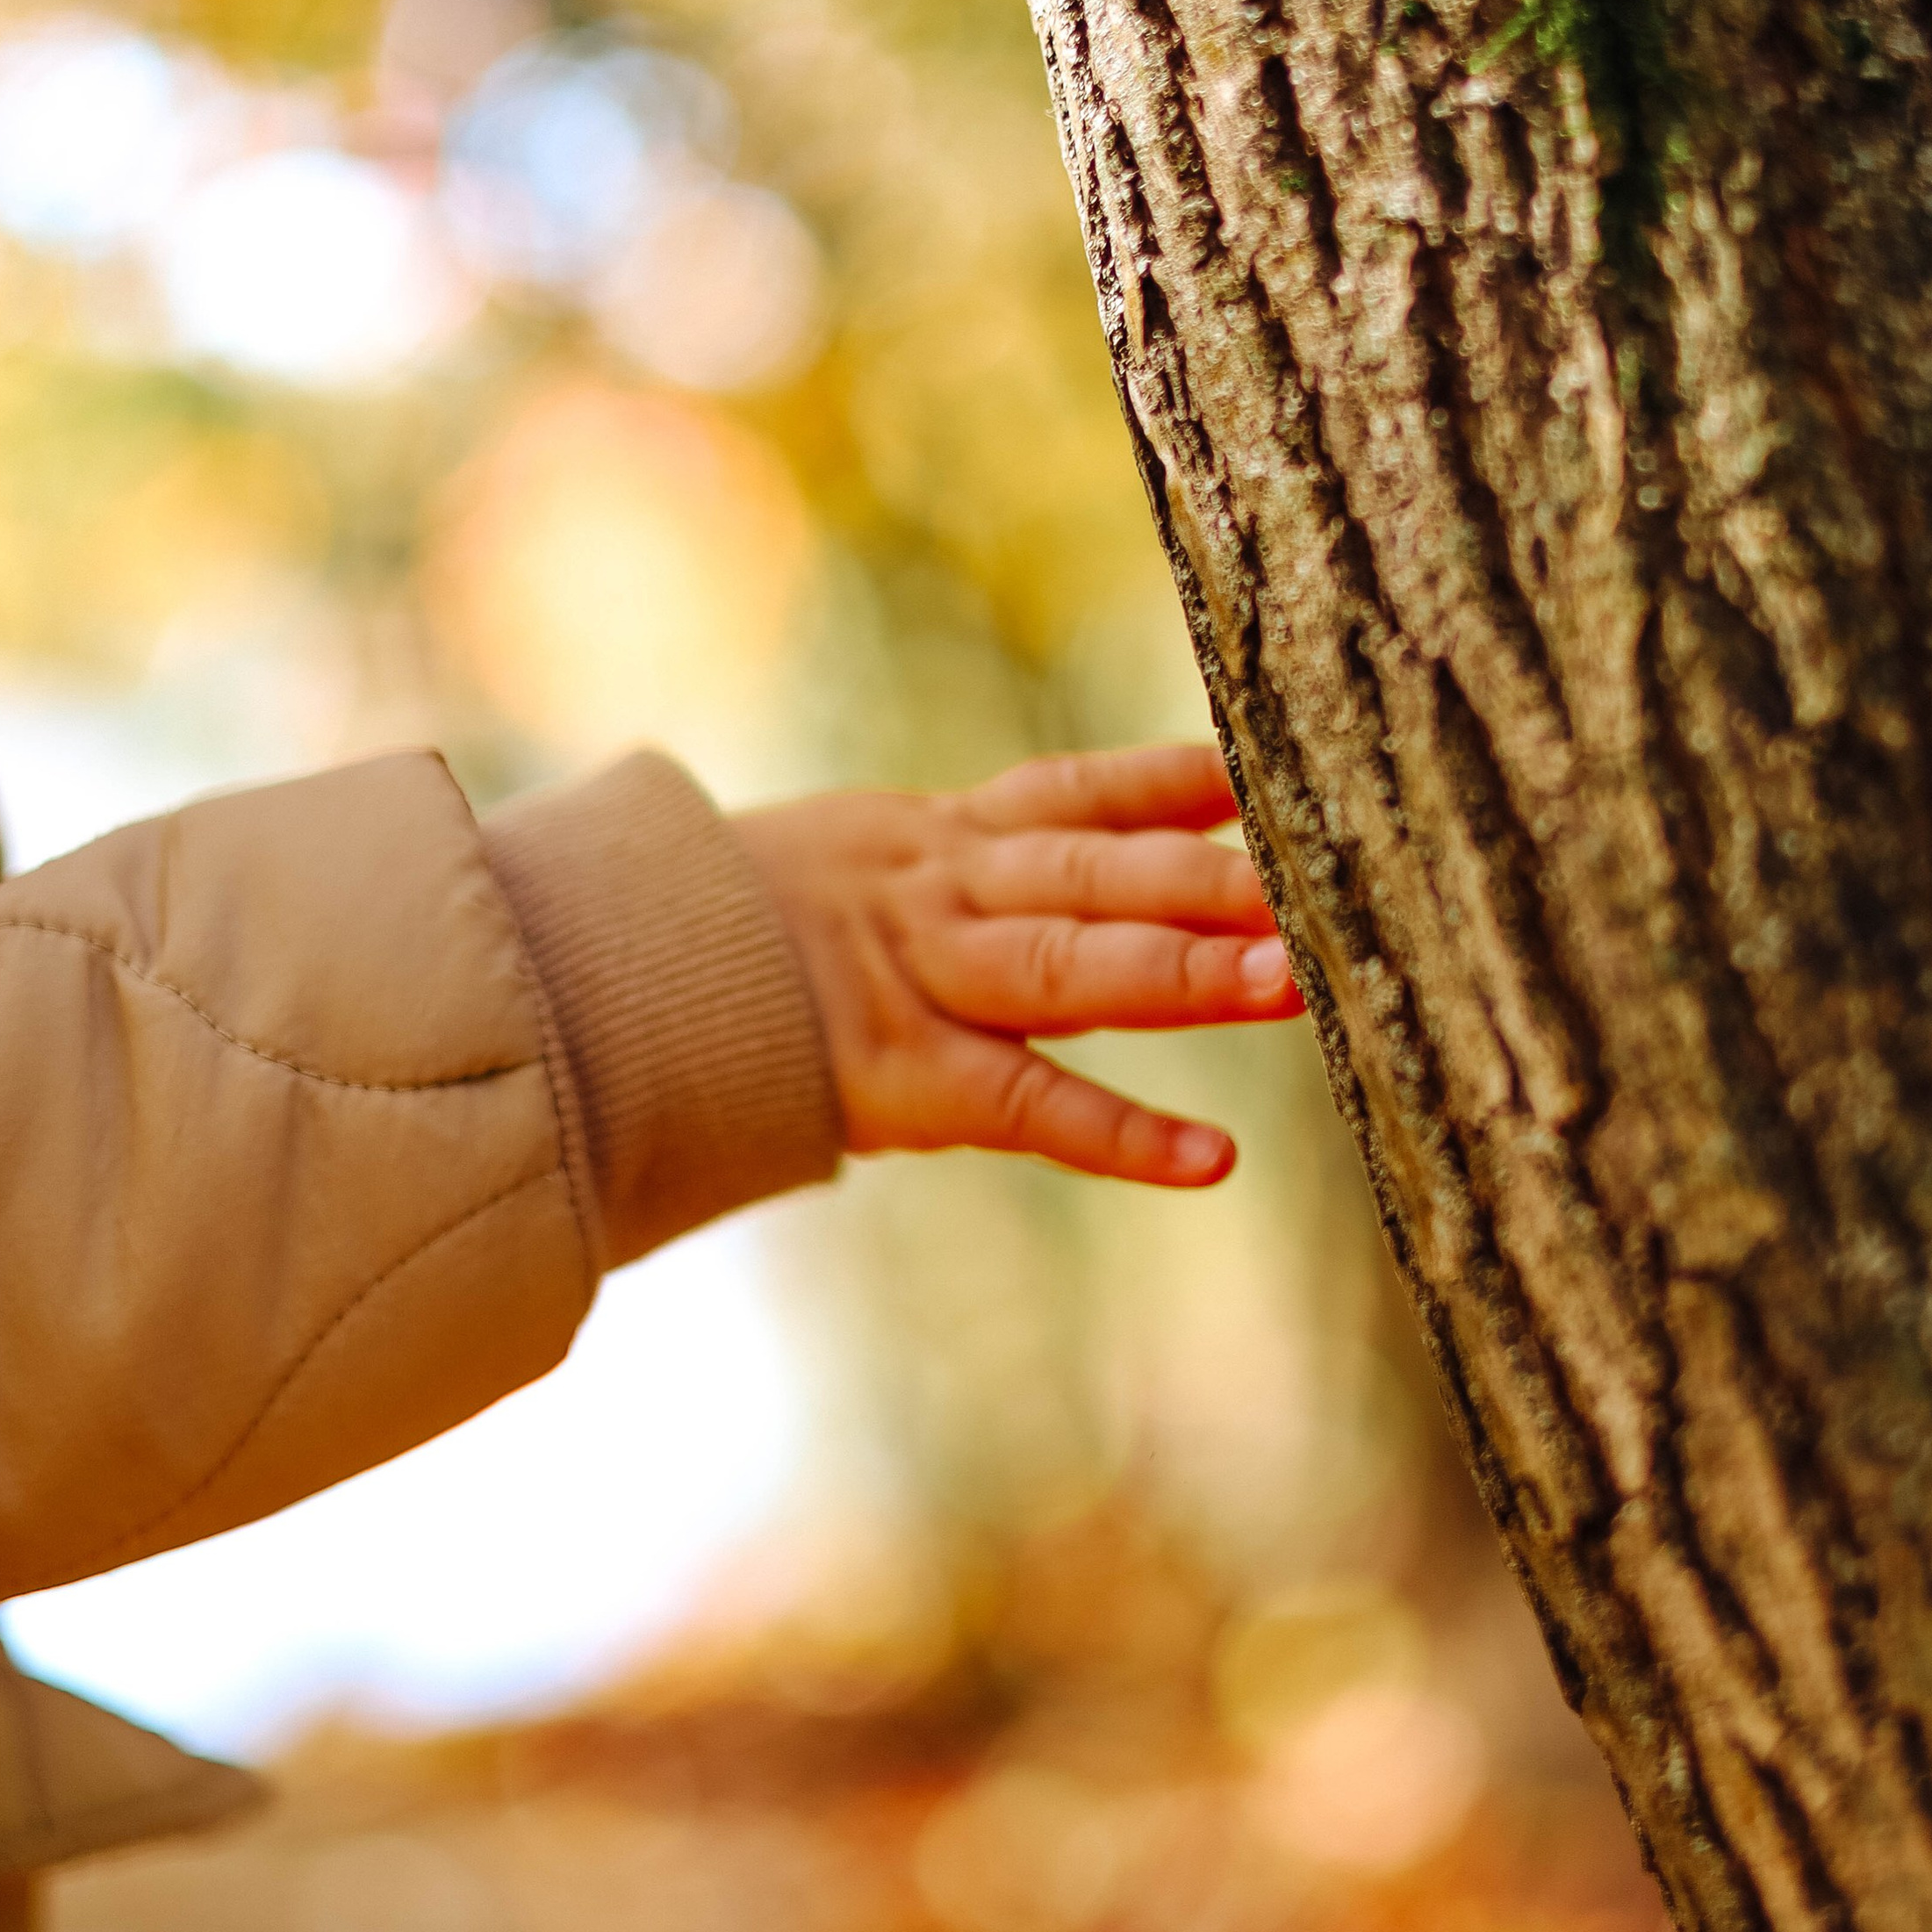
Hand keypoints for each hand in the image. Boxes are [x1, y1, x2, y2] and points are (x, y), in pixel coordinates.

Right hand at [734, 743, 1302, 1187]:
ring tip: (1292, 983)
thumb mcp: (851, 861)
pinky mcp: (904, 1080)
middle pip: (1098, 871)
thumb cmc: (740, 936)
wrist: (608, 987)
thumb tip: (1070, 855)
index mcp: (936, 839)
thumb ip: (959, 859)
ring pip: (1074, 967)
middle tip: (1324, 875)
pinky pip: (1030, 1106)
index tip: (1275, 772)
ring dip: (1187, 973)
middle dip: (1212, 874)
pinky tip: (1213, 1159)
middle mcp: (944, 896)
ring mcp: (925, 986)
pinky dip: (1124, 1135)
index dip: (1179, 779)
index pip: (1077, 793)